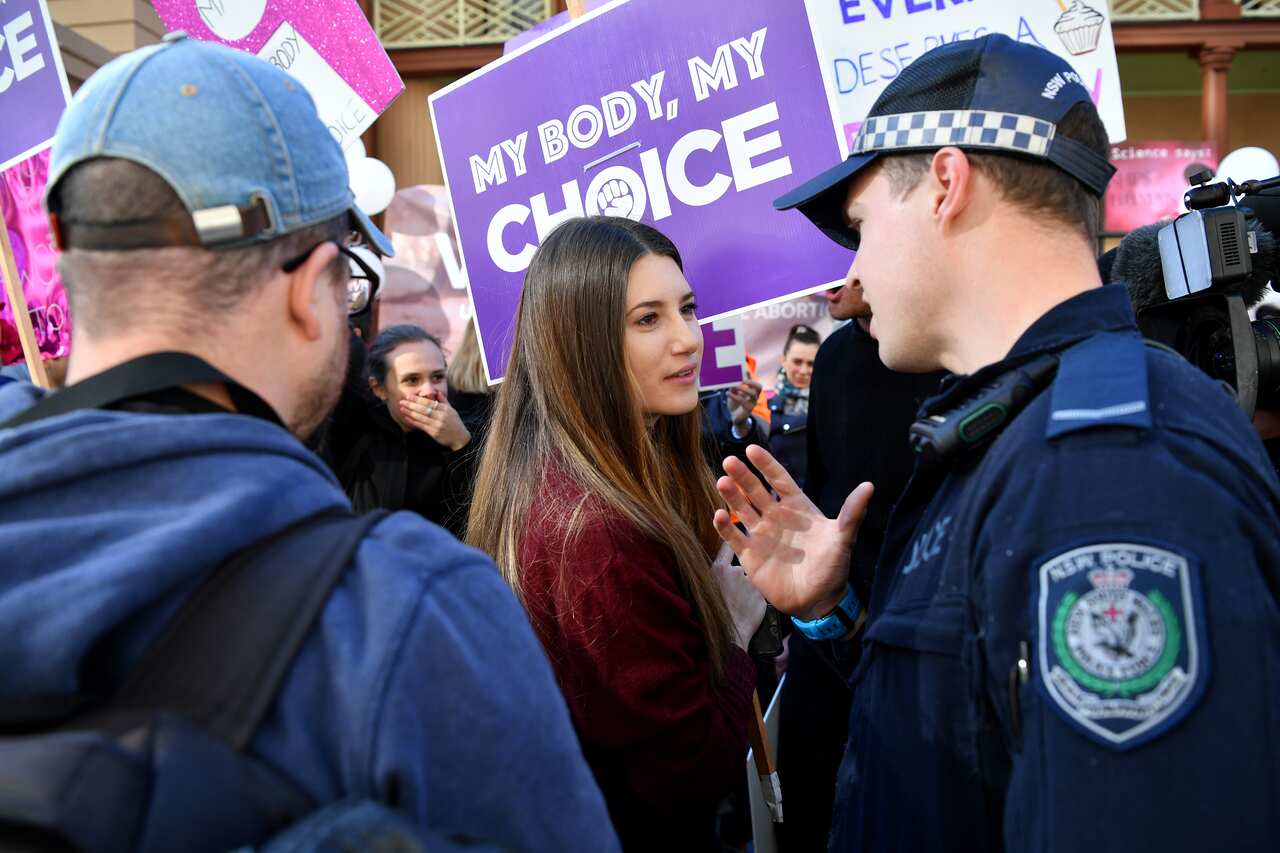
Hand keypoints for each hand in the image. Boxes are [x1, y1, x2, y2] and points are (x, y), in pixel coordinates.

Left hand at [399, 390, 471, 450]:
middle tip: (402, 401)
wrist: (460, 438)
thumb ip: (444, 401)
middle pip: (423, 409)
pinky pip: (421, 425)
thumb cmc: (455, 423)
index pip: (429, 402)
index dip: (418, 399)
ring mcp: (437, 425)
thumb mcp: (452, 410)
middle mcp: (441, 416)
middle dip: (411, 405)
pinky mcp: (434, 433)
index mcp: (445, 409)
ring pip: (421, 417)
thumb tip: (437, 392)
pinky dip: (413, 421)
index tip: (409, 396)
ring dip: (410, 412)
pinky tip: (407, 417)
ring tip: (402, 408)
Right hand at [713, 445, 873, 619]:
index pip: (779, 480)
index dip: (766, 464)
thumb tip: (869, 487)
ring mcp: (761, 535)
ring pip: (742, 509)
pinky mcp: (750, 555)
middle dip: (743, 476)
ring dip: (732, 496)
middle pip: (756, 491)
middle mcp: (776, 517)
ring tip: (722, 482)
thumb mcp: (843, 538)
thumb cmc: (833, 567)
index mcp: (797, 508)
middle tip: (730, 461)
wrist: (819, 601)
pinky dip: (724, 526)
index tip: (752, 449)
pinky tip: (719, 515)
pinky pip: (733, 537)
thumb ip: (852, 512)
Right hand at [713, 542, 766, 649]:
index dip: (729, 541)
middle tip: (731, 590)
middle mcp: (737, 571)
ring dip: (745, 588)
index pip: (725, 547)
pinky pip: (757, 593)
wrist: (728, 637)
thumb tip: (712, 569)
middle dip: (737, 575)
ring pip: (749, 581)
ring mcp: (751, 583)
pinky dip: (753, 599)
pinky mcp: (762, 596)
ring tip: (738, 604)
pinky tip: (746, 609)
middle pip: (739, 566)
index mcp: (719, 568)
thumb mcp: (702, 589)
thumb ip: (710, 576)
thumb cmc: (709, 614)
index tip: (732, 537)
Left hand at [725, 379, 762, 426]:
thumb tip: (731, 378)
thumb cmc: (735, 403)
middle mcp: (755, 397)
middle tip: (742, 380)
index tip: (745, 371)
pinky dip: (735, 396)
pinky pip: (743, 401)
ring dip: (743, 388)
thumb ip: (734, 386)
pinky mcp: (748, 409)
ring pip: (753, 394)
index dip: (751, 377)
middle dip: (751, 382)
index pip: (755, 383)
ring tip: (734, 386)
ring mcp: (753, 403)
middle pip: (758, 387)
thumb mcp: (733, 393)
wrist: (734, 416)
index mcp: (752, 392)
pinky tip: (728, 393)